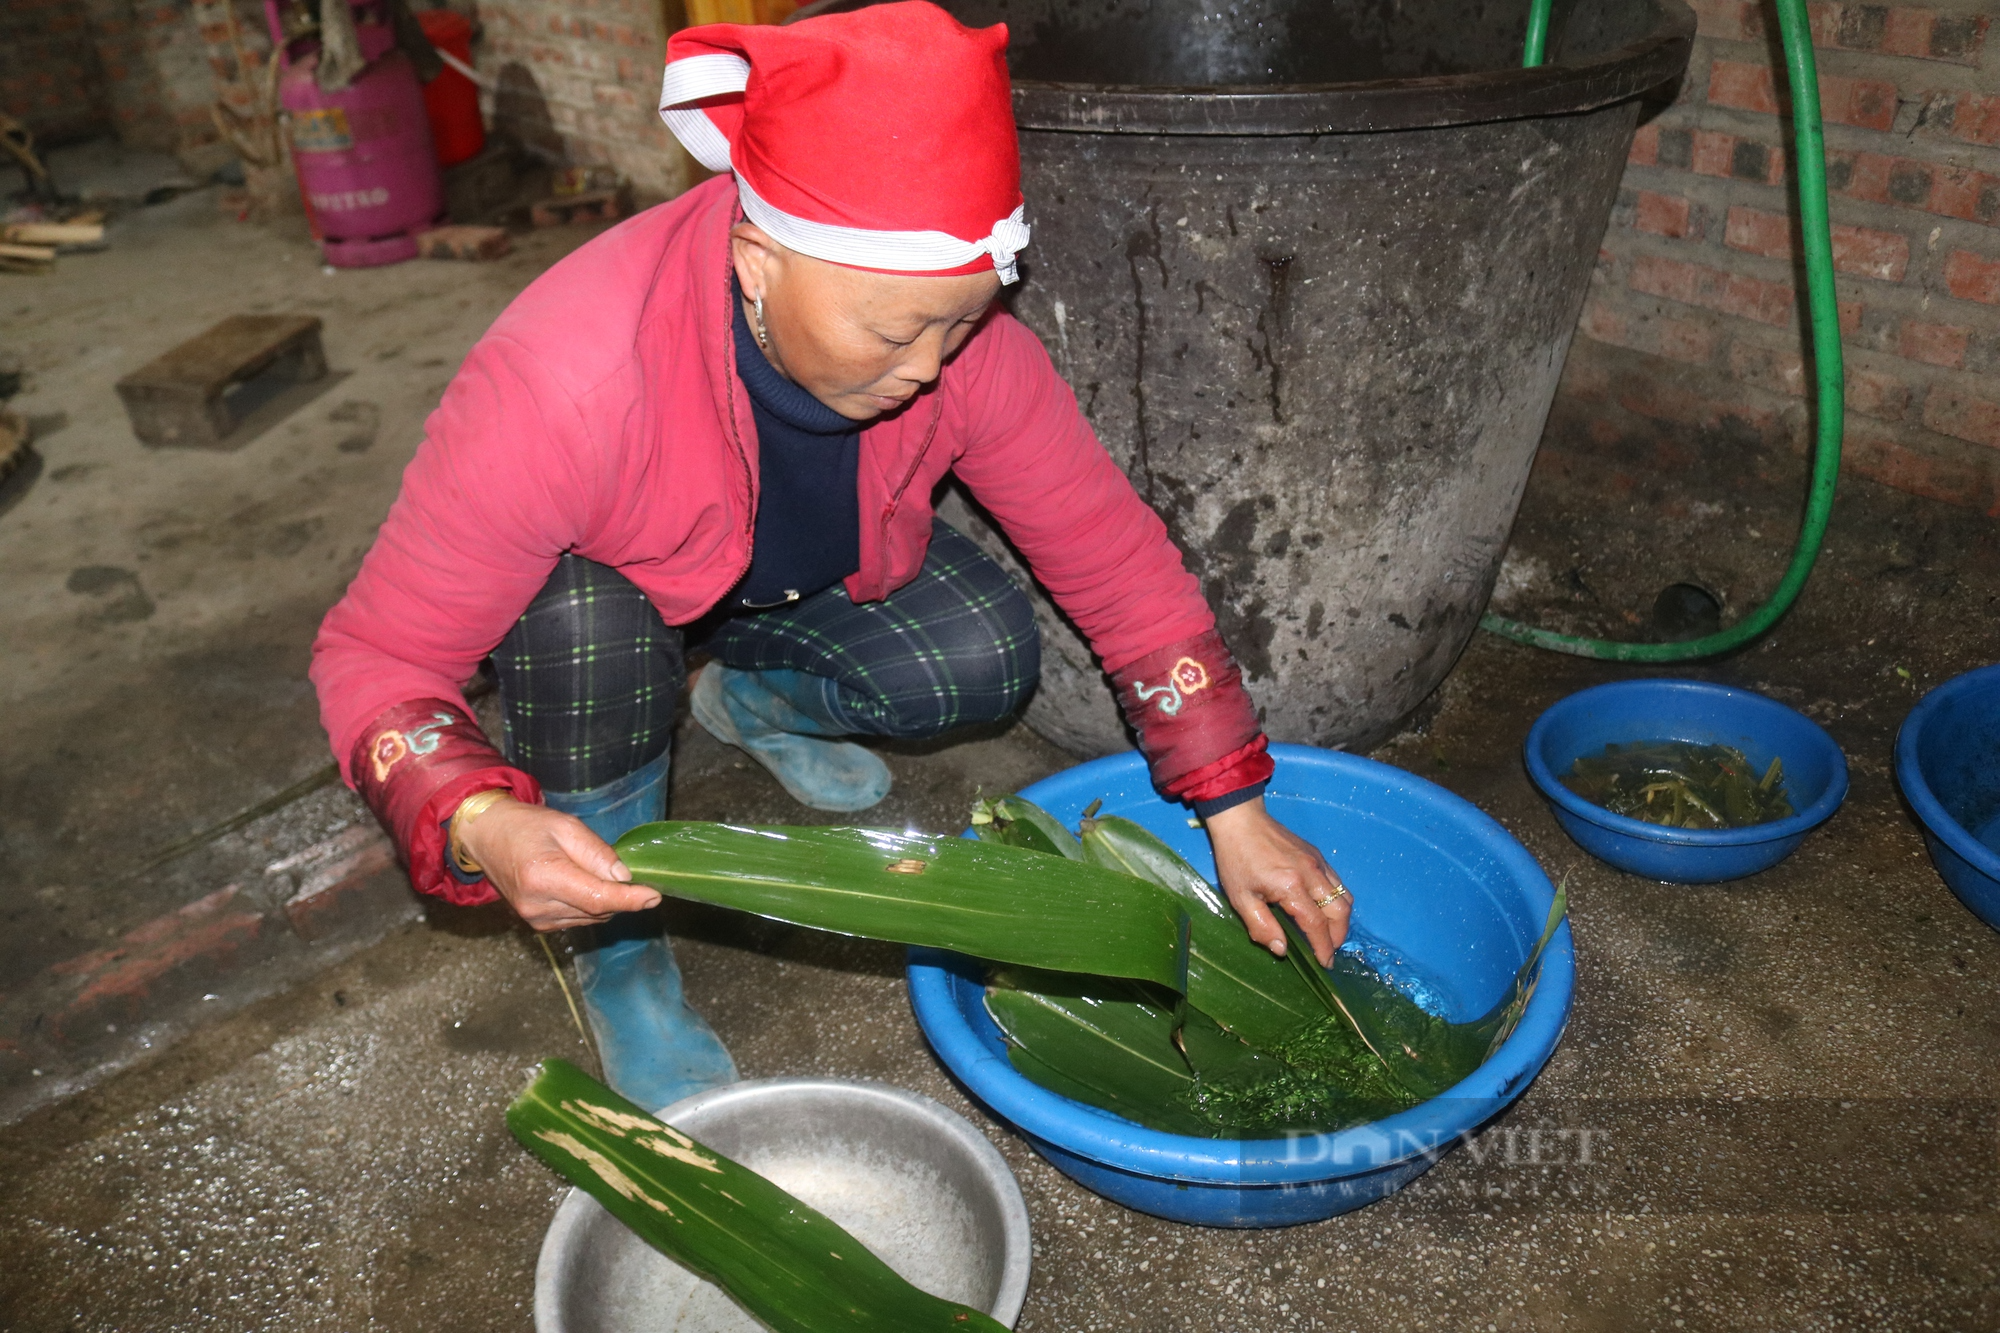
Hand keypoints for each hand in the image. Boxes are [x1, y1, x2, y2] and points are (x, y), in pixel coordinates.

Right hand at [455, 796, 661, 931]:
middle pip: (598, 909)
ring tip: (589, 869)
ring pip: (592, 917)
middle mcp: (538, 906)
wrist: (486, 837)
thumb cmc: (526, 825)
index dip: (630, 899)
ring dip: (605, 900)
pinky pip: (579, 919)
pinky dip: (590, 904)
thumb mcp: (565, 826)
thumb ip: (596, 852)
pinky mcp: (538, 924)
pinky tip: (580, 883)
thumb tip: (625, 877)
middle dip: (619, 894)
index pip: (597, 898)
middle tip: (622, 869)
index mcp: (544, 878)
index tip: (655, 896)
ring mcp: (536, 919)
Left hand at [1203, 796, 1350, 965]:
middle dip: (1338, 936)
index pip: (1317, 925)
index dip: (1324, 947)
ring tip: (1329, 934)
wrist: (1241, 820)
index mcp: (1292, 886)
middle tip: (1328, 951)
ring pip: (1344, 896)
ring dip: (1341, 920)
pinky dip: (1337, 901)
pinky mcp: (1317, 855)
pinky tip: (1324, 909)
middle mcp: (1312, 874)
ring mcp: (1318, 862)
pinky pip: (1337, 882)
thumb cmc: (1237, 859)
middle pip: (1340, 912)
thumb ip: (1262, 926)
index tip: (1325, 964)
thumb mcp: (1240, 898)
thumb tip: (1282, 950)